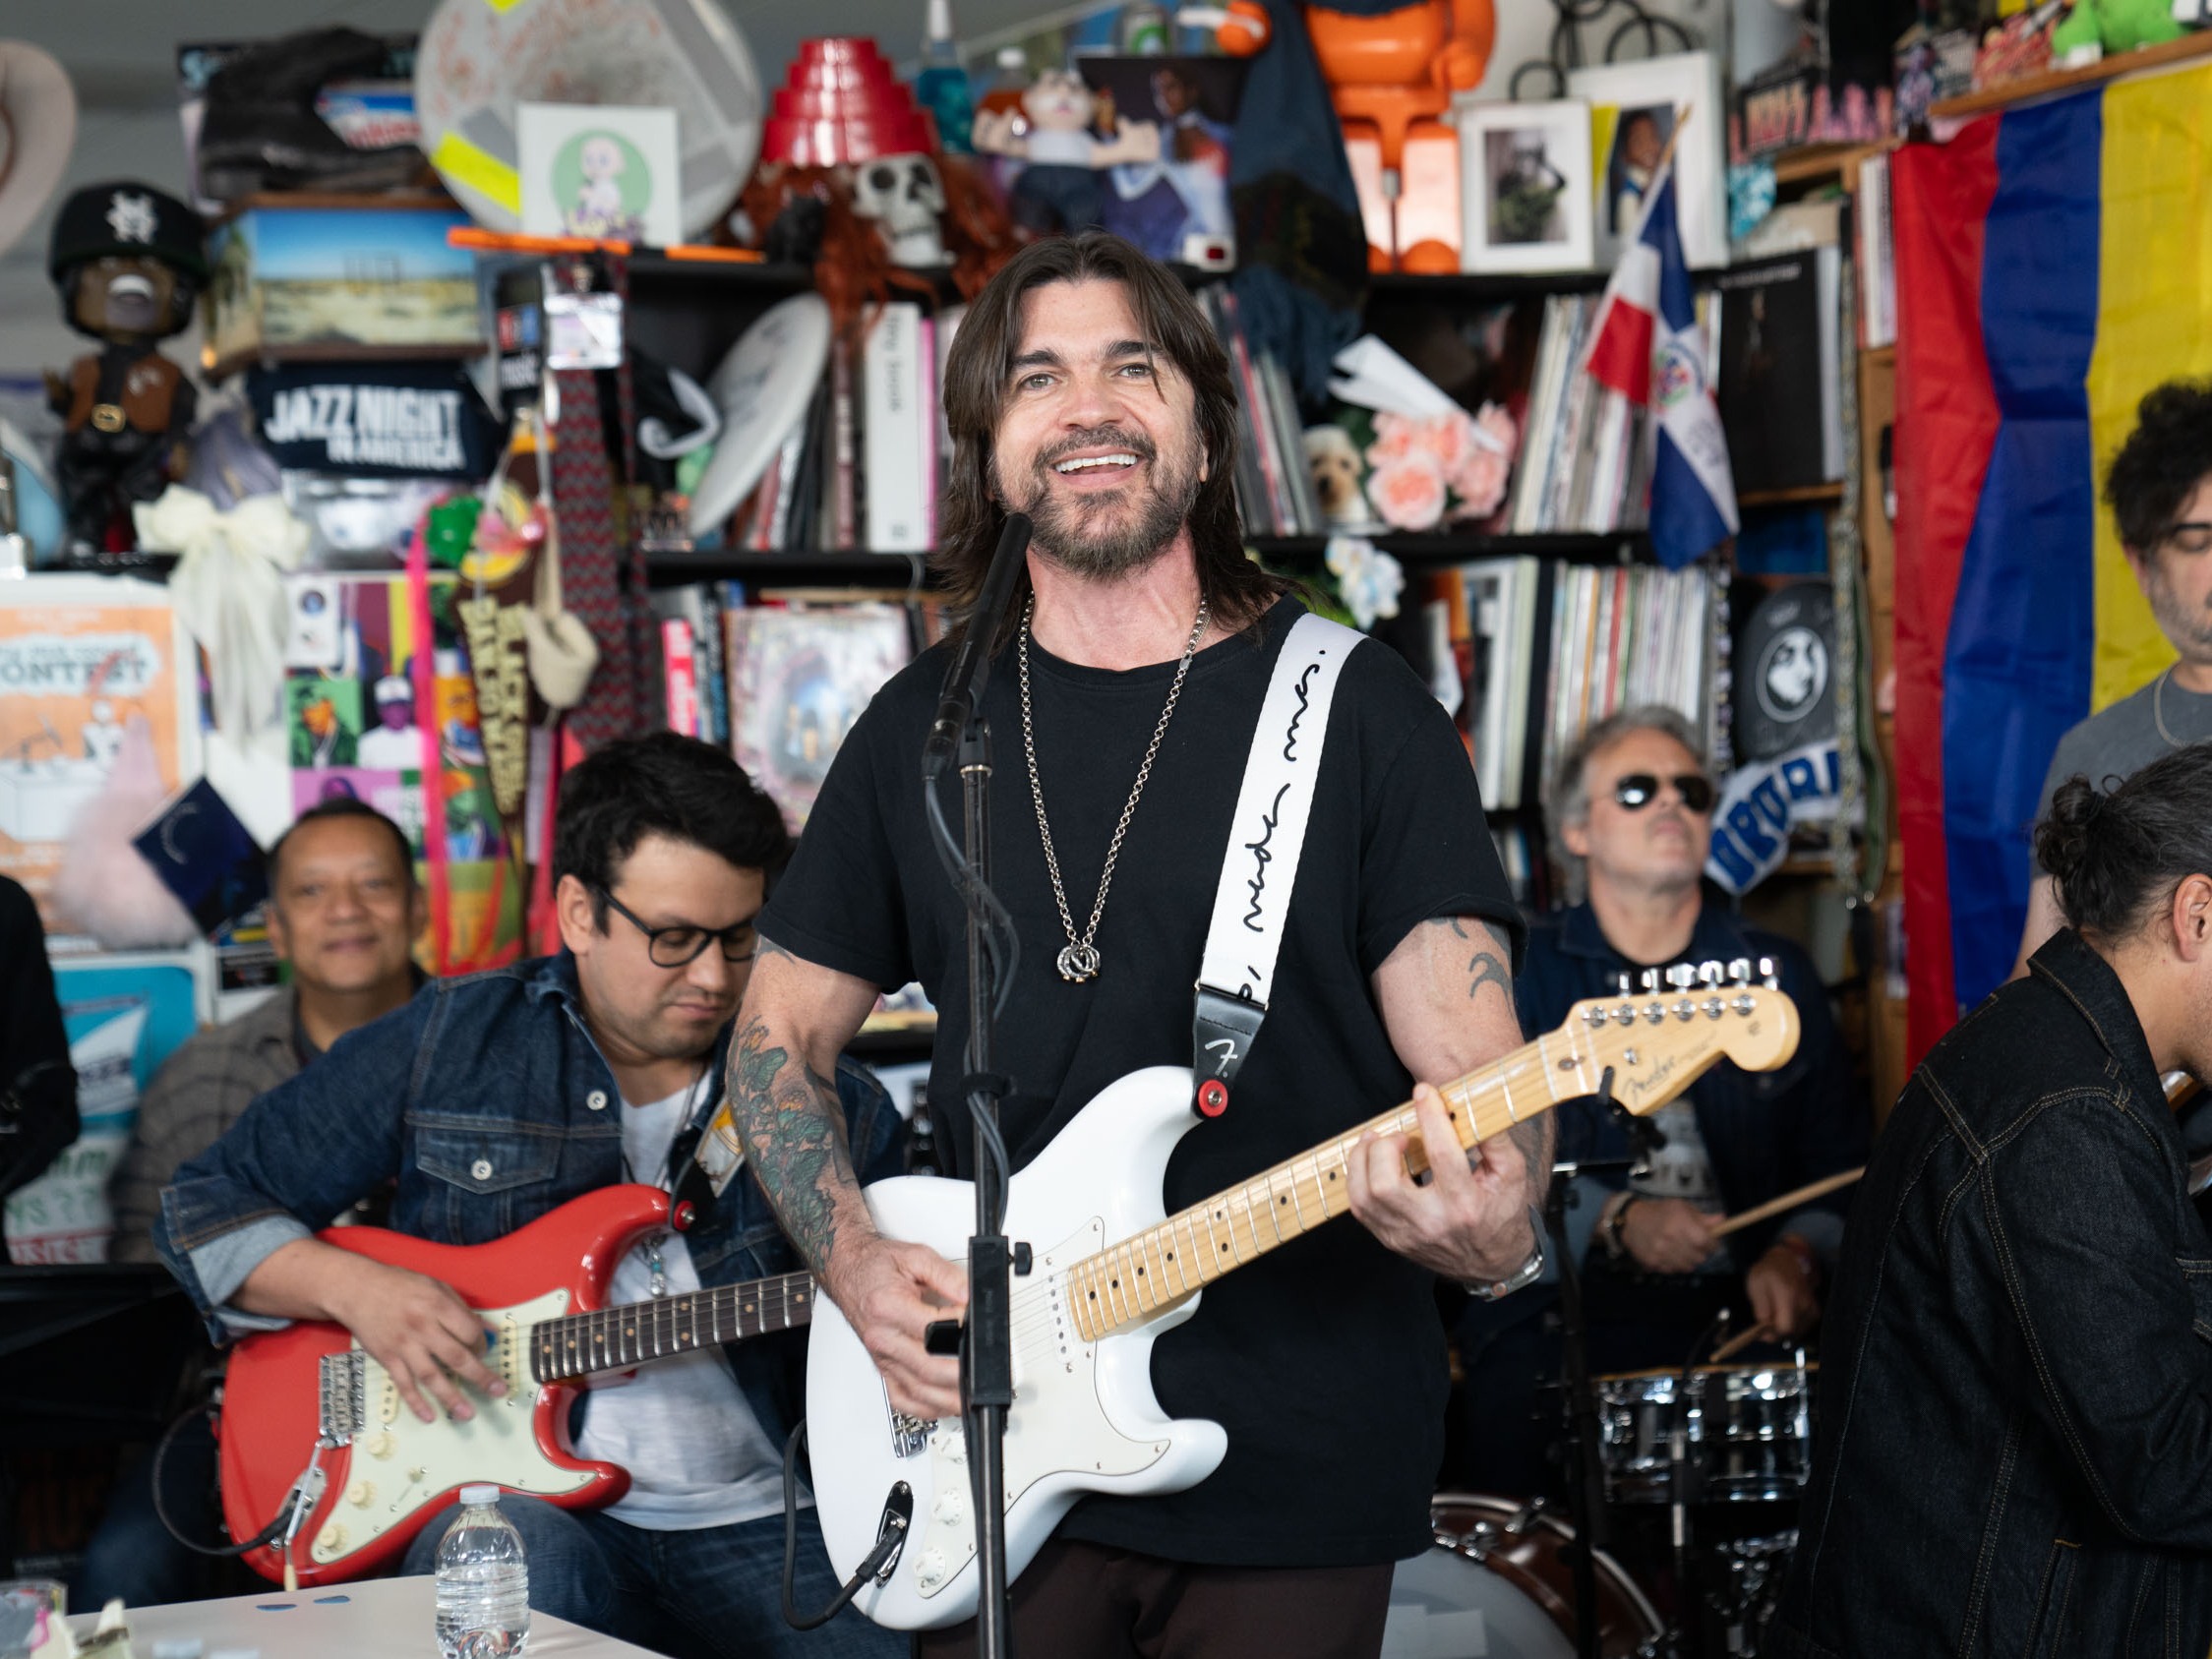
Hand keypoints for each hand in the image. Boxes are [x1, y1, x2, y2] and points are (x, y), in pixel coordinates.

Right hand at [325, 1257, 505, 1423]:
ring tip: (467, 1414)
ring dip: (451, 1397)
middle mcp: (422, 1327)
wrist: (358, 1289)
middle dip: (480, 1376)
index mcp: (437, 1305)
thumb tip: (490, 1331)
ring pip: (431, 1376)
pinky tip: (429, 1416)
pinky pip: (404, 1384)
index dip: (481, 1344)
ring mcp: (404, 1346)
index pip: (469, 1331)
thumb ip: (463, 1310)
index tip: (484, 1351)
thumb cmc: (400, 1286)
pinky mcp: (387, 1358)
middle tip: (497, 1391)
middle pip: (456, 1357)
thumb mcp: (437, 1287)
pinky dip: (416, 1402)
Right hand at [825, 1237, 967, 1422]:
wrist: (848, 1271)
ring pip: (917, 1392)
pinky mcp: (882, 1367)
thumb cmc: (877, 1266)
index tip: (978, 1325)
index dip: (961, 1331)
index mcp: (888, 1307)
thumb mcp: (915, 1256)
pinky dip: (926, 1408)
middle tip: (984, 1366)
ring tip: (972, 1393)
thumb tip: (970, 1295)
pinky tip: (943, 1403)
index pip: (932, 1329)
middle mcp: (882, 1337)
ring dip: (948, 1399)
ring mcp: (881, 1357)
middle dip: (960, 1373)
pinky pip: (902, 1399)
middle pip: (927, 1367)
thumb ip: (947, 1275)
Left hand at [1347, 1083, 1535, 1282]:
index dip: (1430, 1116)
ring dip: (1362, 1160)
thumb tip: (1469, 1104)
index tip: (1424, 1093)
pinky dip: (1358, 1178)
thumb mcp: (1511, 1175)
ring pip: (1364, 1196)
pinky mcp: (1391, 1240)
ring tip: (1376, 1143)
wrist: (1492, 1263)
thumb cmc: (1501, 1212)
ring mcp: (1406, 1235)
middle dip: (1384, 1147)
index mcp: (1465, 1205)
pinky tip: (1371, 1163)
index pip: (1442, 1154)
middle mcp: (1431, 1223)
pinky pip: (1360, 1207)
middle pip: (1385, 1183)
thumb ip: (1493, 1138)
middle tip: (1399, 1135)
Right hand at [1618, 1197, 1722, 1275]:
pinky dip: (1676, 1265)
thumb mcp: (1681, 1207)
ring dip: (1690, 1260)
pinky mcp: (1654, 1263)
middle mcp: (1671, 1239)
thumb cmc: (1660, 1211)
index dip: (1713, 1243)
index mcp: (1680, 1222)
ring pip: (1689, 1267)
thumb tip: (1722, 1221)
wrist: (1630, 1221)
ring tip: (1683, 1250)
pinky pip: (1675, 1271)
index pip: (1706, 1242)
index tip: (1711, 1241)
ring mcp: (1661, 1253)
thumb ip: (1702, 1217)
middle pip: (1700, 1257)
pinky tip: (1671, 1255)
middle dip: (1701, 1252)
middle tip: (1695, 1245)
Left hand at [1746, 1240, 1820, 1338]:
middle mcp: (1804, 1303)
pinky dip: (1792, 1326)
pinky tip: (1783, 1316)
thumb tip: (1765, 1330)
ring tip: (1773, 1315)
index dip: (1772, 1335)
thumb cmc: (1768, 1272)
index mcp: (1788, 1295)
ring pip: (1797, 1331)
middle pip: (1791, 1332)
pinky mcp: (1815, 1311)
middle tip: (1764, 1322)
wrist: (1787, 1260)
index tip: (1761, 1332)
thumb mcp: (1756, 1286)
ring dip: (1783, 1329)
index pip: (1785, 1327)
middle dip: (1776, 1332)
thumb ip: (1761, 1309)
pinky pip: (1803, 1327)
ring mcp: (1812, 1307)